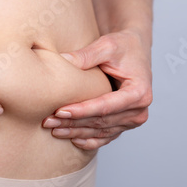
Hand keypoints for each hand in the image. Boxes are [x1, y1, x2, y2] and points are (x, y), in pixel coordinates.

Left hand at [42, 29, 151, 149]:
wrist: (135, 50)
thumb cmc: (123, 46)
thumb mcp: (107, 45)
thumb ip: (86, 55)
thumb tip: (62, 59)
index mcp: (139, 92)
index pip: (105, 106)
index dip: (81, 110)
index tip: (59, 111)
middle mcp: (139, 110)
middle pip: (101, 122)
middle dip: (73, 122)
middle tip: (48, 121)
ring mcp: (133, 120)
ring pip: (100, 131)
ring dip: (76, 132)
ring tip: (53, 129)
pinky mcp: (125, 124)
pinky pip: (106, 137)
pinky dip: (89, 140)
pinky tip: (72, 139)